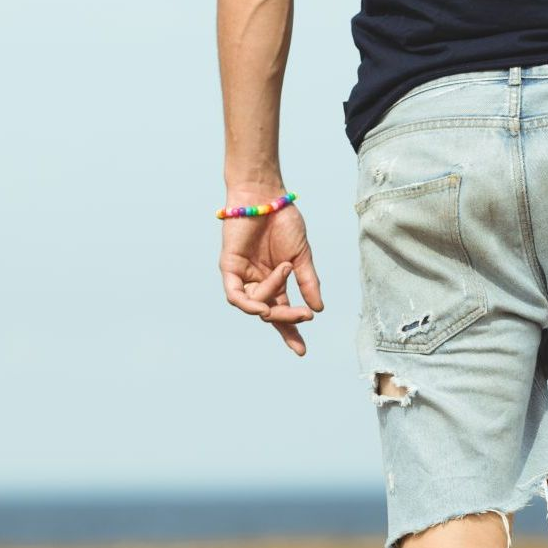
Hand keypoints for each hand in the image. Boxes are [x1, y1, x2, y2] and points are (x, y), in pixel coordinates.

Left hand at [218, 196, 323, 354]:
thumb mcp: (302, 256)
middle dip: (287, 318)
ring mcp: (243, 275)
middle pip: (270, 312)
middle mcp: (258, 282)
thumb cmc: (284, 221)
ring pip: (255, 305)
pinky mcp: (229, 267)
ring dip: (272, 304)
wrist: (267, 196)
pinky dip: (248, 304)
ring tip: (287, 283)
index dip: (291, 331)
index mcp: (276, 282)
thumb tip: (318, 308)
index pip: (282, 312)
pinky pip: (235, 295)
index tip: (302, 351)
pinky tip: (262, 309)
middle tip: (305, 316)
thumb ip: (308, 282)